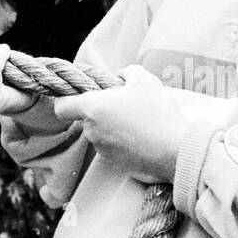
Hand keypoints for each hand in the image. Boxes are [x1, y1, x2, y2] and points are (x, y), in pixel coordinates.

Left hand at [54, 65, 190, 184]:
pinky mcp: (115, 164)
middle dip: (100, 112)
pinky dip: (122, 143)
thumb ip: (127, 72)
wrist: (176, 151)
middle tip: (123, 105)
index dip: (66, 99)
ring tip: (137, 121)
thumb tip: (121, 77)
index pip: (61, 107)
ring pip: (99, 134)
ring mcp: (102, 150)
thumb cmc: (157, 112)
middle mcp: (92, 131)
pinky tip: (141, 137)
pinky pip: (113, 148)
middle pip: (85, 118)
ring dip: (112, 127)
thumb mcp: (145, 80)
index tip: (81, 95)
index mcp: (92, 108)